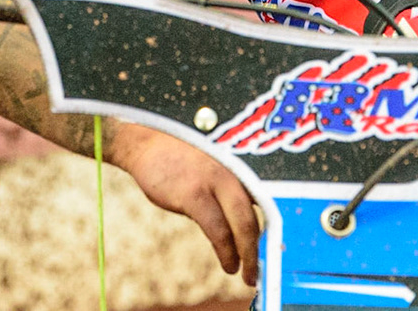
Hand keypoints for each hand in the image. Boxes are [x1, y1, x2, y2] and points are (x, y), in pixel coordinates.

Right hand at [109, 122, 259, 284]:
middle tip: (260, 273)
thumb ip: (228, 190)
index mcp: (238, 169)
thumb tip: (243, 222)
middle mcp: (232, 173)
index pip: (263, 202)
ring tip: (248, 274)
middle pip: (256, 216)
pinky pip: (218, 230)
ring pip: (242, 225)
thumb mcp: (211, 169)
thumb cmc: (178, 159)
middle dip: (260, 249)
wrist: (147, 143)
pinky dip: (226, 251)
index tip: (270, 254)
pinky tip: (229, 264)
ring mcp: (214, 182)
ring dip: (247, 256)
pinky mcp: (194, 194)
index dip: (270, 232)